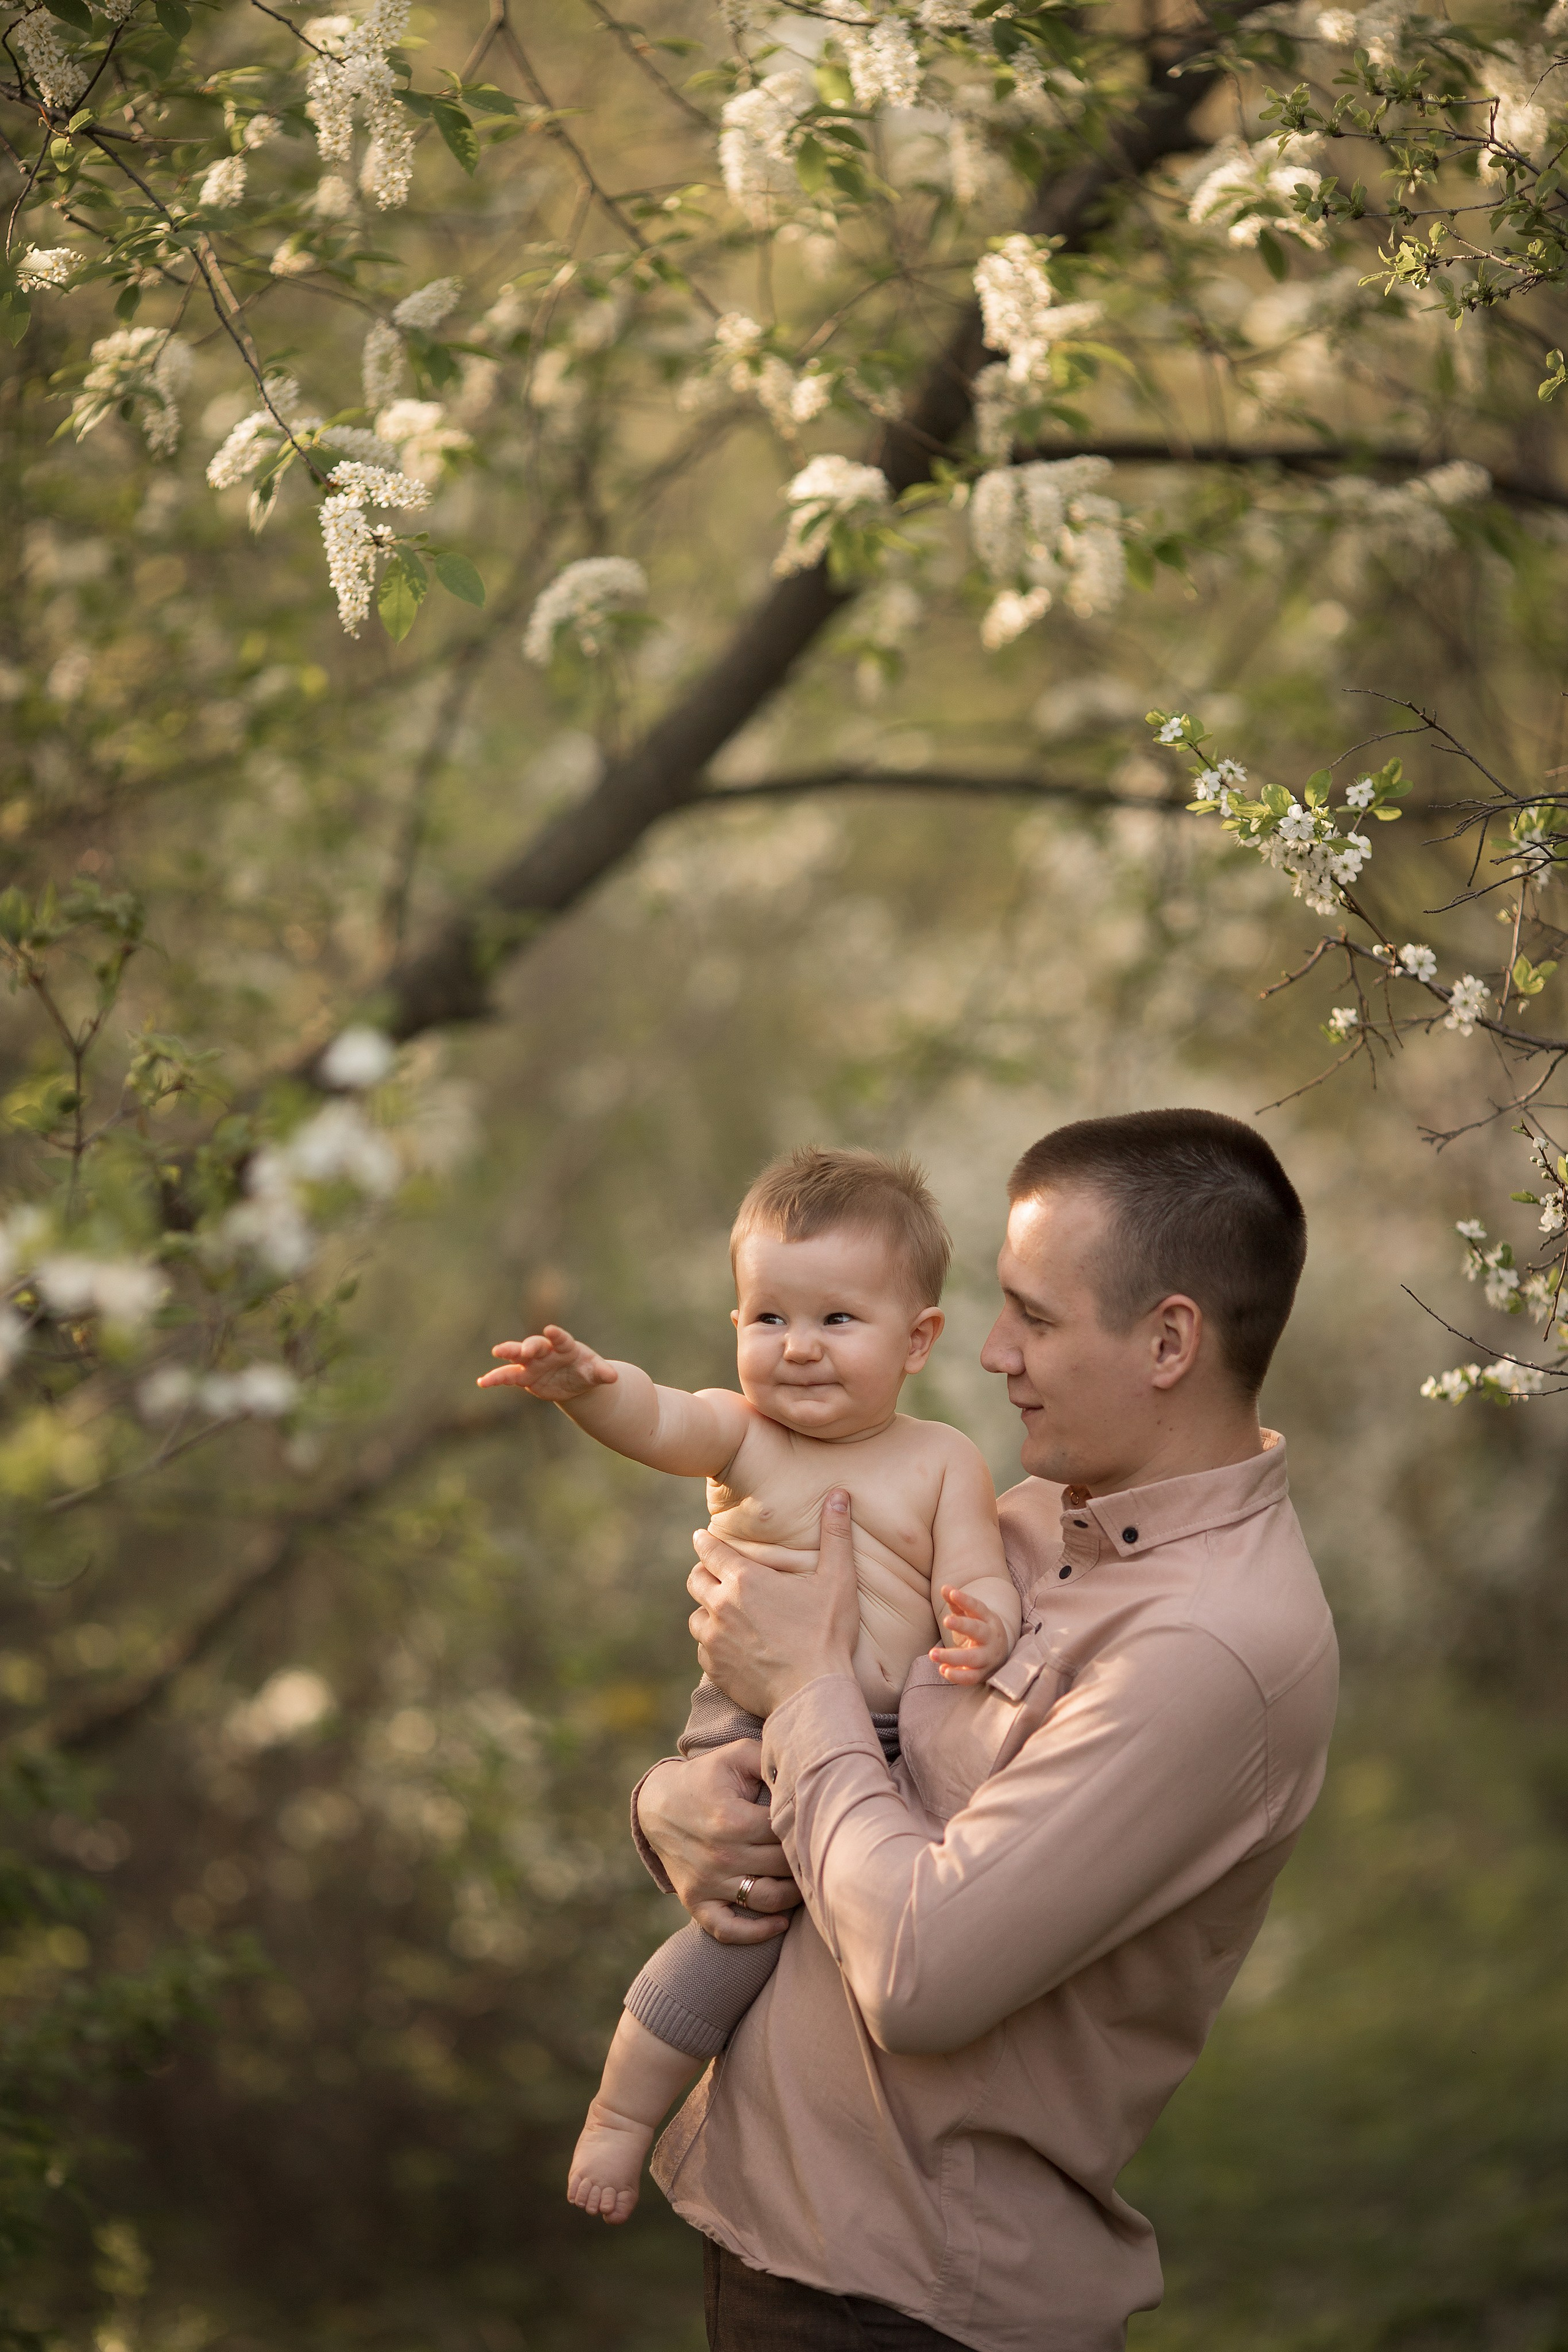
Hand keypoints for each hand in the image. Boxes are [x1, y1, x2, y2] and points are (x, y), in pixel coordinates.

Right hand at [477, 1325, 617, 1404]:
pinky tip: (482, 1382)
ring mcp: (533, 1363)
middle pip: (535, 1345)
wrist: (575, 1382)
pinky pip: (507, 1376)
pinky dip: (495, 1378)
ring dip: (508, 1353)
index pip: (561, 1339)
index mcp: (566, 1347)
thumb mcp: (596, 1373)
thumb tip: (614, 1376)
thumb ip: (602, 1373)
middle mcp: (546, 1351)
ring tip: (497, 1352)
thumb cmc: (587, 1371)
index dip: (557, 1335)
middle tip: (525, 1351)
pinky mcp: (524, 1376)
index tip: (551, 1330)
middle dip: (530, 1346)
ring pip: (517, 1356)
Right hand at [637, 1743, 801, 1943]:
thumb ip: (771, 1759)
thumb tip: (805, 1770)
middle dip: (803, 1860)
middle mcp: (720, 1855)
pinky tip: (780, 1922)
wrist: (658, 1804)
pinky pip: (728, 1930)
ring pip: (765, 1900)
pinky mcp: (696, 1901)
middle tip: (818, 1852)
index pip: (786, 1834)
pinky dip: (756, 1933)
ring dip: (792, 1896)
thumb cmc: (707, 1777)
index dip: (806, 1829)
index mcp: (733, 1819)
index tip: (818, 1824)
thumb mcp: (736, 1756)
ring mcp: (707, 1882)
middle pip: (782, 1867)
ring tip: (804, 1881)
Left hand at [686, 1489, 860, 1718]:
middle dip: (703, 1572)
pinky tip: (731, 1646)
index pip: (709, 1550)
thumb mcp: (838, 1579)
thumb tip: (839, 1494)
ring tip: (723, 1612)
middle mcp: (721, 1607)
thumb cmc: (827, 1634)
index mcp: (745, 1580)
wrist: (813, 1694)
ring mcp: (714, 1640)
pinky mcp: (715, 1670)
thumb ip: (836, 1534)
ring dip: (706, 1611)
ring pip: (696, 1616)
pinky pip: (703, 1649)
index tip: (701, 1538)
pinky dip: (713, 1644)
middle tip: (715, 1573)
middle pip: (695, 1580)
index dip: (704, 1542)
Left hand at [929, 1585, 1012, 1684]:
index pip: (978, 1607)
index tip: (952, 1593)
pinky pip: (971, 1677)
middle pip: (979, 1631)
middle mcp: (991, 1638)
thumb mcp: (971, 1615)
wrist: (1000, 1653)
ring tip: (932, 1653)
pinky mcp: (983, 1674)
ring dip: (952, 1656)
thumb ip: (957, 1603)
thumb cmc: (980, 1629)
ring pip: (973, 1658)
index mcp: (988, 1619)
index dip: (966, 1600)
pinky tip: (942, 1670)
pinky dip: (957, 1676)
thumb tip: (944, 1587)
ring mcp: (988, 1657)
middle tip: (945, 1620)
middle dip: (963, 1625)